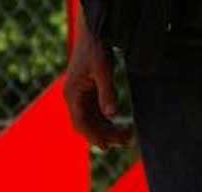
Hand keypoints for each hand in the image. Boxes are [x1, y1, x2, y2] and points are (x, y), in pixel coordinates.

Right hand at [64, 17, 132, 148]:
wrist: (93, 33)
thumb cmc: (95, 49)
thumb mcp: (103, 70)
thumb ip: (107, 93)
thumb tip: (112, 115)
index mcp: (72, 94)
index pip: (80, 122)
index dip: (93, 136)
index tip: (106, 147)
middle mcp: (74, 98)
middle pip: (88, 125)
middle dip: (105, 135)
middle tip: (127, 141)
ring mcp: (80, 97)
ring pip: (94, 121)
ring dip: (109, 130)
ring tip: (129, 137)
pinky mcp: (88, 94)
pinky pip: (97, 114)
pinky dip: (109, 122)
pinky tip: (122, 127)